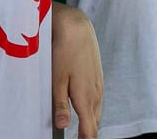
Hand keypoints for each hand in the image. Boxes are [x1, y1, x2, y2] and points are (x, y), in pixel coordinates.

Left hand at [51, 3, 102, 138]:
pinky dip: (92, 109)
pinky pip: (97, 99)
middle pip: (95, 123)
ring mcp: (98, 85)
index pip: (90, 130)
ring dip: (91, 122)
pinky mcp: (98, 77)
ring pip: (97, 111)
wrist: (77, 27)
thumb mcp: (57, 79)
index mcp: (86, 98)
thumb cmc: (64, 51)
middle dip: (88, 134)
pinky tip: (85, 108)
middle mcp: (96, 94)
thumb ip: (61, 104)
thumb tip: (63, 125)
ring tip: (82, 131)